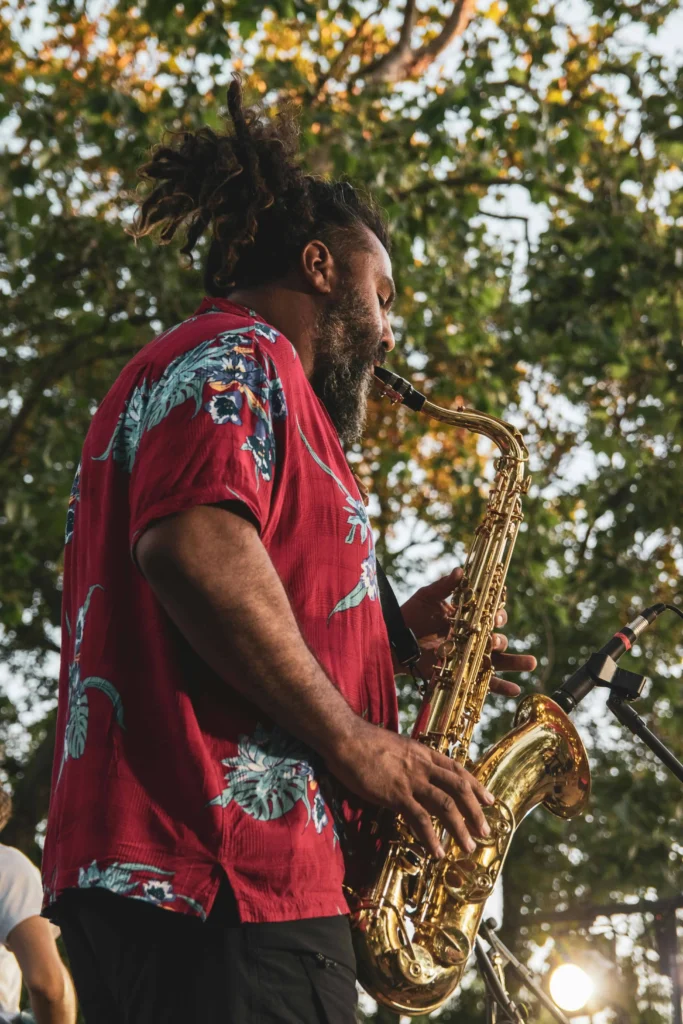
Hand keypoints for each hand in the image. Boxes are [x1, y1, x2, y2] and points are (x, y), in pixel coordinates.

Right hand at [326, 719, 494, 858]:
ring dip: (460, 828)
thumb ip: (410, 762)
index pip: (458, 770)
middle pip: (459, 788)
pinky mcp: (395, 794)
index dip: (476, 786)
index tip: (489, 801)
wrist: (346, 738)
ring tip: (469, 847)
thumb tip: (416, 776)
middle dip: (476, 811)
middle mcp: (423, 766)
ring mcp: (411, 780)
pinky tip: (436, 852)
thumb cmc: (365, 743)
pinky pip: (419, 819)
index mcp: (424, 753)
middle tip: (486, 832)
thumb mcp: (397, 748)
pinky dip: (430, 837)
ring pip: (446, 805)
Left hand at [400, 568, 535, 696]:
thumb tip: (461, 570)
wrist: (395, 641)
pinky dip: (502, 687)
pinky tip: (515, 689)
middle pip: (498, 637)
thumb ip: (445, 586)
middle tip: (494, 638)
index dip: (498, 614)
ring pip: (499, 660)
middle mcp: (473, 636)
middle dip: (501, 638)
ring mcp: (470, 656)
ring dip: (515, 661)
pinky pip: (486, 683)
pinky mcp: (464, 674)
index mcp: (468, 617)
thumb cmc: (411, 616)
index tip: (494, 615)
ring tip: (529, 662)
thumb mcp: (427, 597)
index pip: (491, 614)